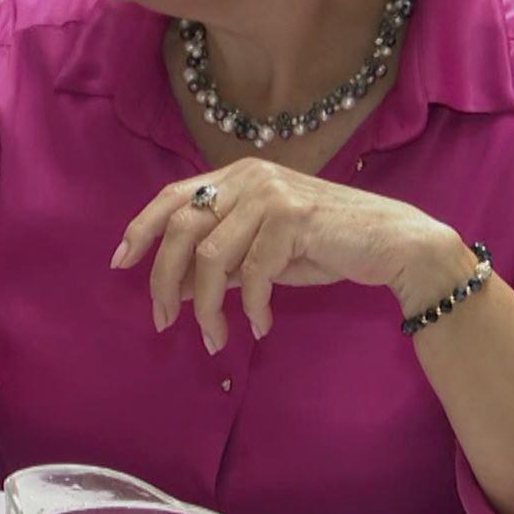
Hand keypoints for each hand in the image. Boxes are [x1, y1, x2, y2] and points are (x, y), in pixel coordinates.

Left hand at [109, 159, 472, 352]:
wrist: (394, 243)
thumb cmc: (326, 246)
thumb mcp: (262, 252)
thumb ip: (220, 261)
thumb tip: (175, 288)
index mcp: (237, 175)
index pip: (173, 196)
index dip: (141, 228)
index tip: (119, 263)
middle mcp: (249, 177)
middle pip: (181, 228)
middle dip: (164, 280)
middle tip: (163, 321)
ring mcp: (271, 194)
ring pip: (211, 256)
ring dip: (209, 307)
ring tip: (217, 338)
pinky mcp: (293, 219)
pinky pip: (253, 272)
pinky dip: (250, 307)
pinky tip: (261, 326)